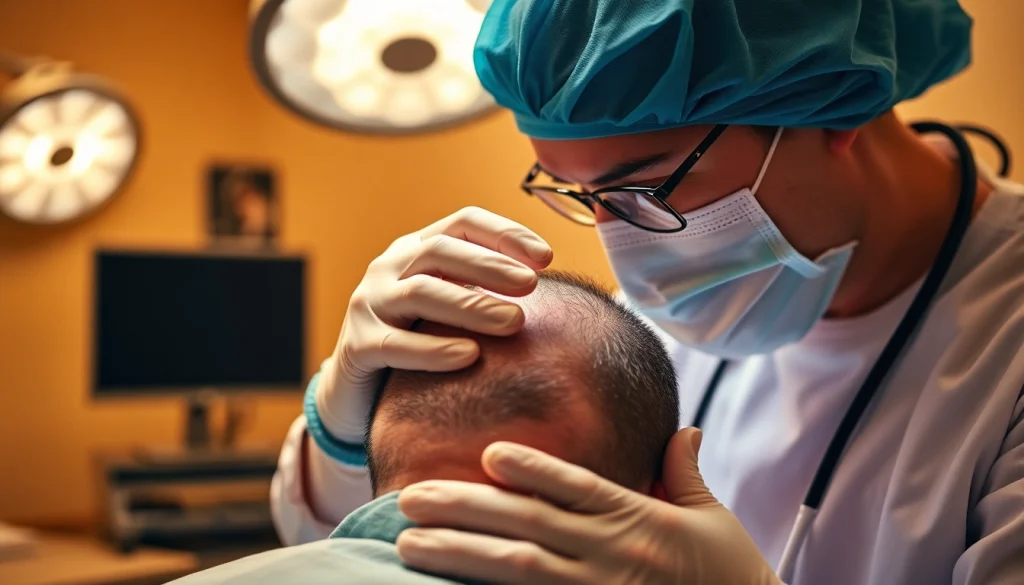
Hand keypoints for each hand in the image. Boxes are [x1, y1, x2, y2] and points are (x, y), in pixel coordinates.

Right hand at [316, 207, 553, 442]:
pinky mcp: (356, 347)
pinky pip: (396, 345)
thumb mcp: (451, 308)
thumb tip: (555, 289)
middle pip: (440, 252)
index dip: (506, 234)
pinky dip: (434, 350)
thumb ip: (488, 291)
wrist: (360, 393)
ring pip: (420, 294)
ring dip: (471, 306)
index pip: (463, 223)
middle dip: (490, 266)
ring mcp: (367, 305)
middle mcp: (389, 268)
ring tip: (514, 322)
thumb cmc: (420, 342)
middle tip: (532, 285)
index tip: (547, 258)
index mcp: (416, 249)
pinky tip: (470, 357)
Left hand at [395, 428, 781, 584]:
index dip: (535, 470)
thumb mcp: (711, 519)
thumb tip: (684, 431)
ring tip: (408, 541)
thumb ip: (685, 474)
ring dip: (459, 552)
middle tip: (409, 496)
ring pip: (519, 568)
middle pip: (530, 525)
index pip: (579, 488)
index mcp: (639, 520)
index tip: (488, 452)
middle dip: (466, 509)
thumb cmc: (729, 572)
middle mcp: (612, 554)